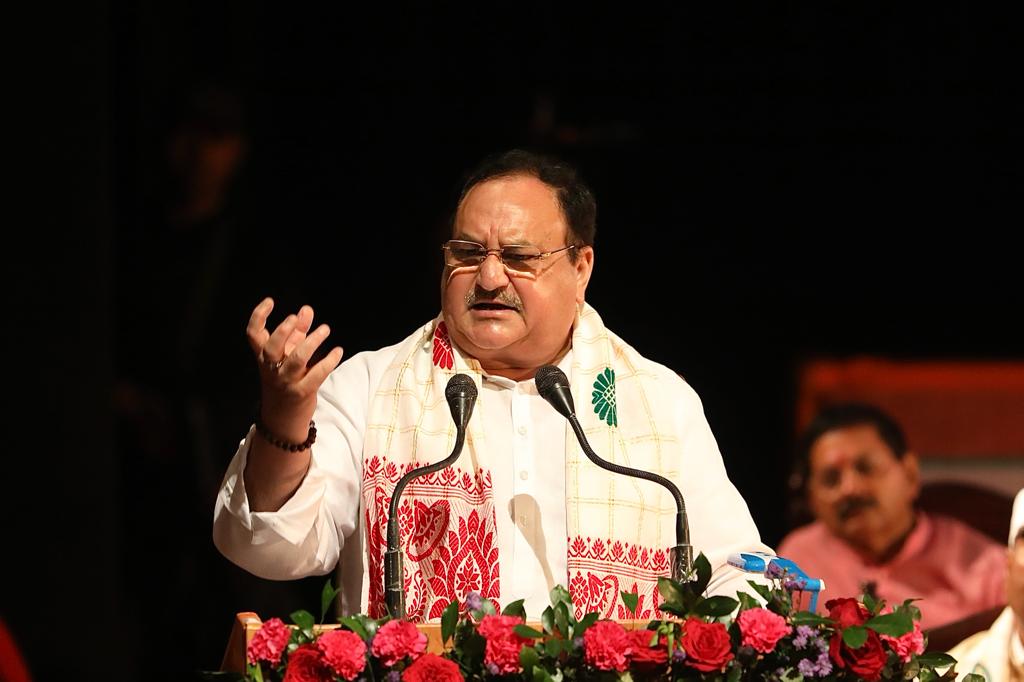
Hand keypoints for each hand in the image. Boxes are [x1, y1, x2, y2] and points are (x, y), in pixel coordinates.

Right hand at [246, 297, 342, 439]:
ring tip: (325, 329)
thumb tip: (307, 310)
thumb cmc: (286, 380)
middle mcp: (271, 368)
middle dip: (284, 330)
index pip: (253, 335)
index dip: (258, 316)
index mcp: (263, 357)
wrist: (282, 419)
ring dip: (312, 342)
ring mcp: (286, 381)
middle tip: (296, 317)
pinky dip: (329, 361)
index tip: (270, 301)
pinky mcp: (302, 392)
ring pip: (297, 359)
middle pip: (272, 347)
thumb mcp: (287, 355)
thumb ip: (297, 332)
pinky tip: (338, 350)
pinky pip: (316, 374)